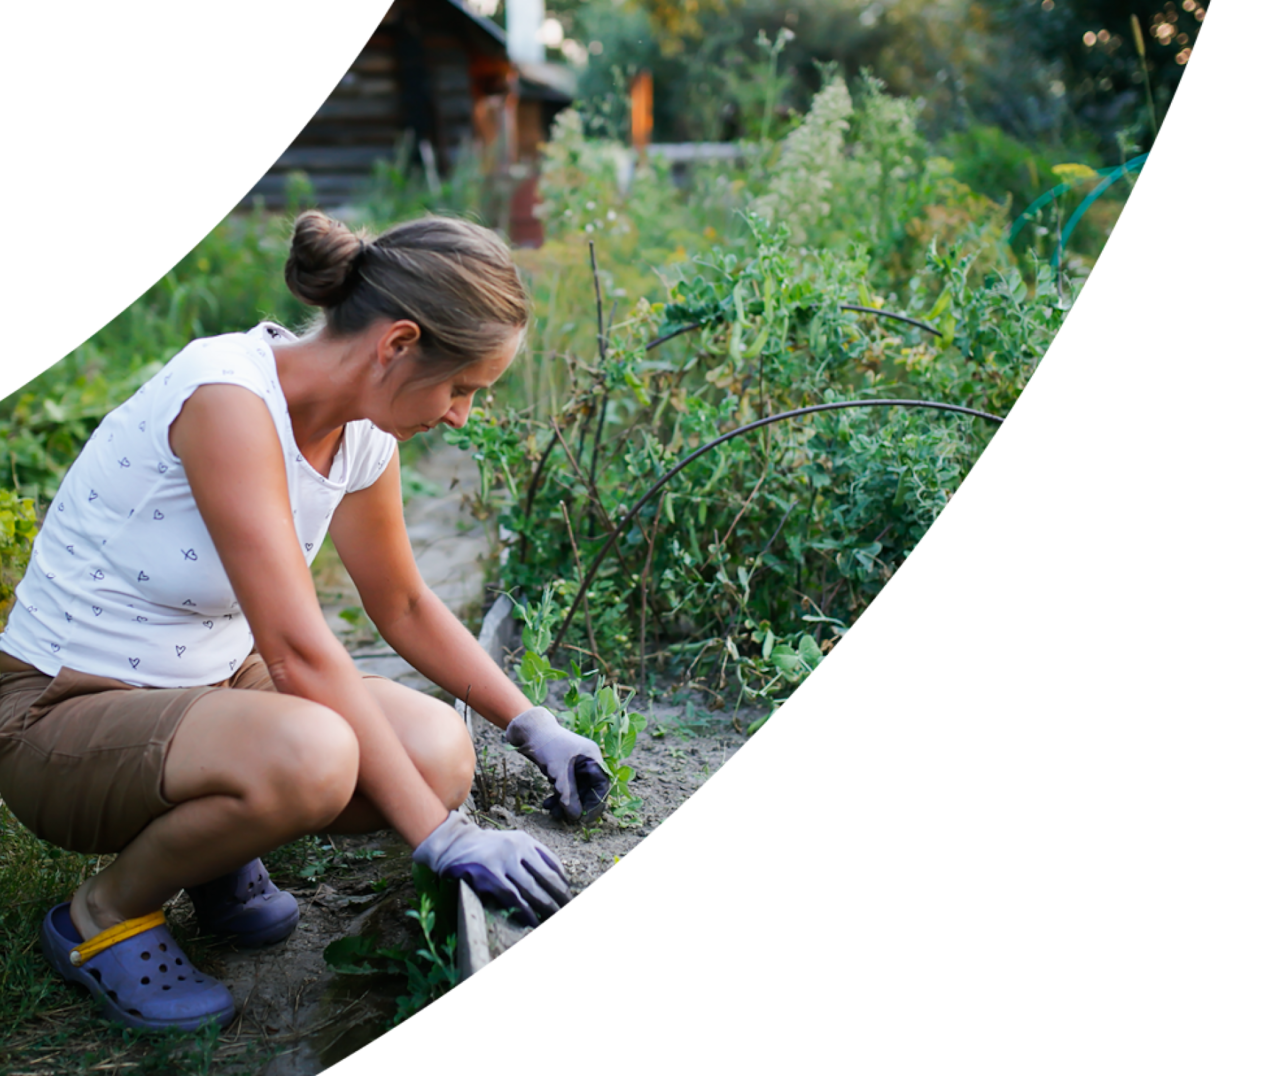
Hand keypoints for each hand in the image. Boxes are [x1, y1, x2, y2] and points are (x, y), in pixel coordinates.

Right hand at [413, 811, 570, 928]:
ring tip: (555, 918)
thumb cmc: (486, 848)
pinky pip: (514, 898)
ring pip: (533, 890)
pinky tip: (534, 922)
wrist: (454, 843)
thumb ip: (530, 857)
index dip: (563, 884)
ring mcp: (504, 862)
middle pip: (547, 879)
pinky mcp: (490, 876)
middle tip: (567, 910)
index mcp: (525, 841)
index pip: (553, 864)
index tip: (568, 896)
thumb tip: (554, 882)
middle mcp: (517, 849)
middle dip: (560, 898)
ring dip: (547, 908)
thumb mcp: (511, 844)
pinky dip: (526, 912)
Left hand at [504, 707, 610, 823]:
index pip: (601, 785)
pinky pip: (565, 788)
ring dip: (565, 803)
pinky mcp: (563, 770)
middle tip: (566, 819)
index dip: (595, 803)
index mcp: (592, 758)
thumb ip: (568, 795)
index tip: (584, 818)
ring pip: (575, 791)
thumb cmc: (547, 745)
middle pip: (589, 790)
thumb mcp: (558, 772)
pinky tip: (547, 804)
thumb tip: (575, 817)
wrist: (528, 731)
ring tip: (552, 811)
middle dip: (577, 805)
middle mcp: (586, 762)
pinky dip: (558, 797)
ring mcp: (575, 766)